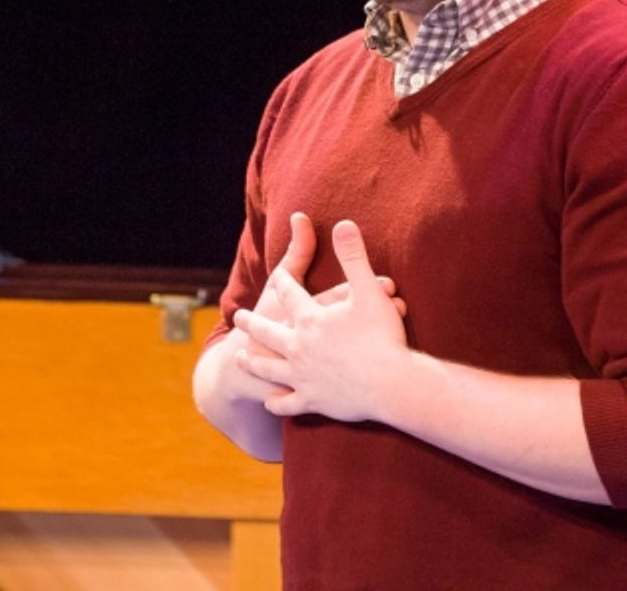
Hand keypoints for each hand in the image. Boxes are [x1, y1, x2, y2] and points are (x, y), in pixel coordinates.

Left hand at [235, 219, 408, 422]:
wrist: (390, 384)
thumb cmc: (382, 336)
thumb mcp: (370, 289)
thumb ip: (353, 255)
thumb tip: (343, 223)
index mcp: (310, 318)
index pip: (291, 293)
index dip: (284, 282)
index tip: (276, 277)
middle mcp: (298, 347)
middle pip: (268, 331)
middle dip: (252, 323)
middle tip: (237, 317)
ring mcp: (302, 376)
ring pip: (270, 369)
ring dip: (254, 362)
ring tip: (241, 357)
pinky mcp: (313, 402)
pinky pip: (288, 403)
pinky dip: (278, 402)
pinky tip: (271, 401)